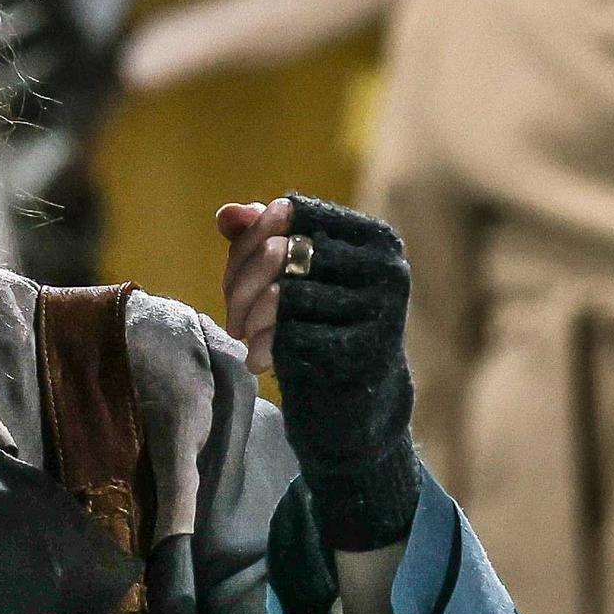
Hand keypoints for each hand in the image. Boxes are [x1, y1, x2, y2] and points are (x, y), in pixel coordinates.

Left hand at [219, 194, 418, 551]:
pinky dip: (264, 346)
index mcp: (373, 238)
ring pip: (285, 294)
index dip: (250, 240)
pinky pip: (294, 335)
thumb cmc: (322, 328)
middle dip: (241, 283)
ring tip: (243, 336)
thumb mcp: (295, 279)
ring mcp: (382, 310)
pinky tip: (258, 360)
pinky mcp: (367, 352)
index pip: (292, 212)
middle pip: (283, 251)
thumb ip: (262, 239)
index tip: (234, 276)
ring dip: (248, 318)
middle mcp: (386, 267)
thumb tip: (228, 215)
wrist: (358, 401)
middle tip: (232, 317)